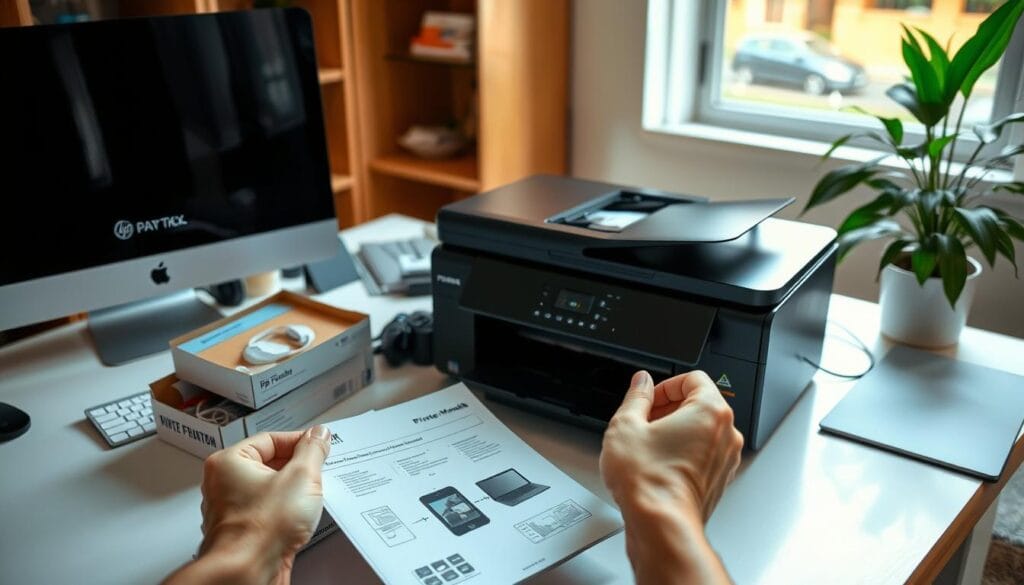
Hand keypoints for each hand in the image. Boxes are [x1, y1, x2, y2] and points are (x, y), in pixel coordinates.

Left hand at [165, 426, 331, 584]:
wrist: (248, 573)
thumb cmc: (260, 530)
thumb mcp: (301, 476)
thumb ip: (313, 450)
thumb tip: (318, 435)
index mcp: (229, 462)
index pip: (272, 439)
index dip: (300, 442)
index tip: (319, 446)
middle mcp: (225, 485)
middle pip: (270, 464)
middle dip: (298, 469)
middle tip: (318, 473)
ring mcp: (233, 510)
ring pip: (271, 489)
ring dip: (293, 492)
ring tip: (308, 499)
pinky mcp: (245, 532)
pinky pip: (270, 512)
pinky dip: (286, 513)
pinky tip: (299, 520)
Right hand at [600, 370, 742, 519]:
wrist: (660, 524)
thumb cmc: (648, 480)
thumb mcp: (626, 425)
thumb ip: (636, 396)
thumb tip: (641, 384)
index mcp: (710, 411)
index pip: (693, 378)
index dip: (665, 385)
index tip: (649, 397)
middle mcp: (726, 434)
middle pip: (700, 404)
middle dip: (669, 408)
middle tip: (644, 420)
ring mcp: (726, 459)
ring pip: (702, 430)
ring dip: (675, 430)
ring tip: (647, 444)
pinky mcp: (719, 480)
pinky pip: (703, 454)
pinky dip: (683, 452)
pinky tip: (657, 463)